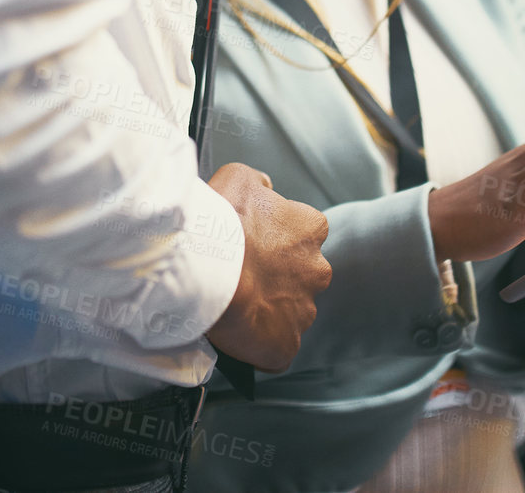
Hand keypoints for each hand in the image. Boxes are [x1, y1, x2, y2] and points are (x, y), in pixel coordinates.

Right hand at [205, 162, 331, 373]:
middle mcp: (317, 271)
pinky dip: (261, 344)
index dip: (277, 238)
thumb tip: (266, 188)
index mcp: (311, 229)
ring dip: (269, 310)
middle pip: (301, 276)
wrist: (206, 269)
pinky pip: (277, 348)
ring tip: (235, 306)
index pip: (305, 232)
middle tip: (243, 276)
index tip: (254, 242)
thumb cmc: (221, 221)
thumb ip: (259, 182)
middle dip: (278, 277)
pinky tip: (238, 334)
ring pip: (290, 313)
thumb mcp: (238, 178)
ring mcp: (303, 312)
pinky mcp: (287, 345)